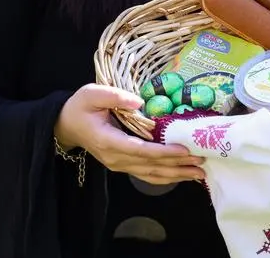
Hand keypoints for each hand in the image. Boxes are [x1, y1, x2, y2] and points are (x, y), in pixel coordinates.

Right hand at [55, 83, 205, 184]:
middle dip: (178, 165)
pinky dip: (166, 176)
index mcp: (109, 141)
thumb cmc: (80, 107)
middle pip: (151, 166)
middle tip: (202, 162)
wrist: (66, 125)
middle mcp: (116, 158)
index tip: (185, 150)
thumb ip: (114, 96)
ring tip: (199, 173)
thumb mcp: (92, 93)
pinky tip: (181, 174)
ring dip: (176, 175)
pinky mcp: (123, 165)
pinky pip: (147, 174)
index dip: (164, 152)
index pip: (141, 150)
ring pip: (151, 174)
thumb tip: (139, 102)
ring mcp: (119, 164)